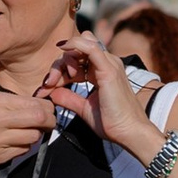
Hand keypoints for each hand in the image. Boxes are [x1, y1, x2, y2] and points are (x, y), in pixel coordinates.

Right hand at [0, 86, 55, 177]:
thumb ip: (10, 102)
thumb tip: (37, 105)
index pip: (35, 104)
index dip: (47, 107)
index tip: (48, 109)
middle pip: (40, 119)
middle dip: (49, 120)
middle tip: (49, 121)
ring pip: (34, 136)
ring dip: (36, 134)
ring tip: (28, 131)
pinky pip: (24, 150)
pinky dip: (24, 145)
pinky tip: (15, 141)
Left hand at [44, 30, 154, 160]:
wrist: (129, 133)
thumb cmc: (112, 122)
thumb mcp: (84, 108)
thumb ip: (69, 98)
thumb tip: (52, 92)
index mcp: (102, 71)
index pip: (78, 58)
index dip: (60, 70)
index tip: (47, 87)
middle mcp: (108, 63)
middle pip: (78, 49)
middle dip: (59, 64)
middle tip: (48, 84)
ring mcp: (110, 64)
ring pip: (82, 45)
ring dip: (64, 59)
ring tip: (53, 80)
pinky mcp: (109, 69)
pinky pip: (90, 47)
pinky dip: (74, 45)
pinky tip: (62, 48)